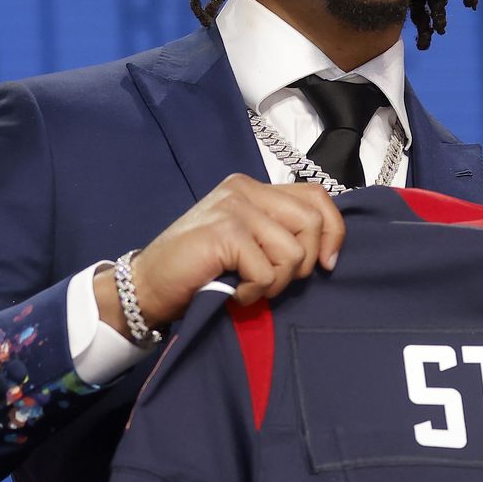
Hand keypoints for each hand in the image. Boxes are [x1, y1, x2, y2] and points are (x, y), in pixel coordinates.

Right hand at [99, 174, 345, 327]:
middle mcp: (244, 190)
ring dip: (276, 283)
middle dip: (303, 264)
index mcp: (254, 188)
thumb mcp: (249, 243)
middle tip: (273, 282)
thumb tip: (329, 251)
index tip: (326, 265)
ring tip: (249, 288)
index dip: (333, 232)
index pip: (318, 196)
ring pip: (293, 251)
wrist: (148, 286)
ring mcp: (233, 208)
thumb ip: (280, 233)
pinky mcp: (224, 232)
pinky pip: (267, 271)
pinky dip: (255, 293)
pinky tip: (234, 293)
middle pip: (313, 222)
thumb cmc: (201, 270)